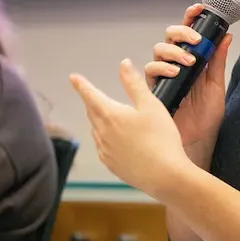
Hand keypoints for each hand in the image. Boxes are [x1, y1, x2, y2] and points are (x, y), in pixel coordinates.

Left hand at [71, 58, 193, 197]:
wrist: (166, 176)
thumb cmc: (161, 138)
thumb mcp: (150, 105)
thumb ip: (134, 83)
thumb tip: (123, 64)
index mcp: (110, 115)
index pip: (90, 95)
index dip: (81, 85)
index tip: (73, 78)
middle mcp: (102, 133)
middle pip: (92, 112)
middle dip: (92, 102)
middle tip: (93, 95)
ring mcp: (105, 151)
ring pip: (96, 130)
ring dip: (99, 120)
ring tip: (108, 116)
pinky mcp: (111, 165)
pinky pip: (102, 146)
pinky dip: (105, 138)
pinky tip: (116, 139)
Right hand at [143, 3, 232, 164]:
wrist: (198, 140)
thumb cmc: (206, 115)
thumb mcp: (217, 85)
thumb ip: (218, 61)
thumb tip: (226, 36)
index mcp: (192, 59)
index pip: (189, 32)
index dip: (191, 17)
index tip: (200, 8)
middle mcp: (175, 63)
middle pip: (170, 36)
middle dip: (182, 32)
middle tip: (197, 41)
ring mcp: (163, 74)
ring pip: (159, 50)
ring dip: (174, 51)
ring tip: (189, 62)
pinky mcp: (154, 87)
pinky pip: (151, 70)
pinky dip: (162, 68)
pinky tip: (175, 72)